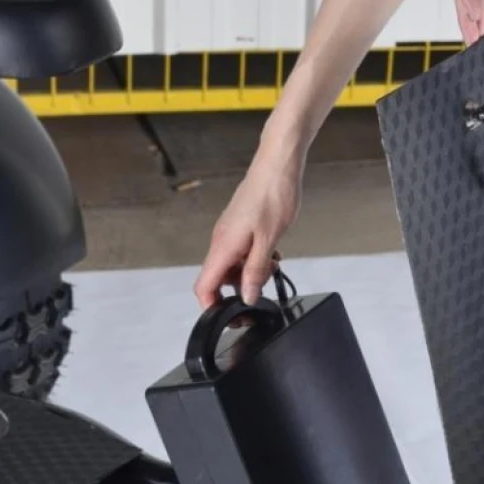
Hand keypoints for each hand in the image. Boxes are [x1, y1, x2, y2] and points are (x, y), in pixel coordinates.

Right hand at [194, 148, 303, 309]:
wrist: (278, 165)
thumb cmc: (273, 195)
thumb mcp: (269, 239)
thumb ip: (255, 270)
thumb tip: (246, 296)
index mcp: (223, 246)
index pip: (204, 286)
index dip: (212, 307)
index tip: (229, 318)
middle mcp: (221, 241)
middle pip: (218, 279)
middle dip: (237, 292)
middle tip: (260, 296)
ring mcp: (229, 234)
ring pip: (232, 267)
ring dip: (250, 274)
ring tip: (272, 267)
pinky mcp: (239, 228)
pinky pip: (241, 253)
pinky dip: (254, 260)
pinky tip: (271, 254)